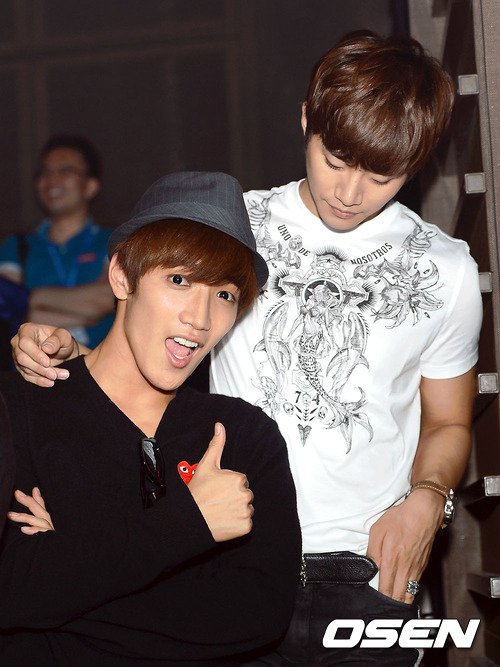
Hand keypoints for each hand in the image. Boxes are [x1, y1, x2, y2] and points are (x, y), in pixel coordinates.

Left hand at [7, 488, 54, 533]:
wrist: (59, 547)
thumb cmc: (49, 529)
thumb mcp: (44, 516)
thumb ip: (39, 503)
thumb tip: (35, 489)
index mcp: (45, 515)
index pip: (39, 503)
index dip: (30, 497)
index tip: (18, 492)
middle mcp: (47, 520)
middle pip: (38, 508)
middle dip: (28, 501)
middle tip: (17, 494)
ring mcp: (47, 528)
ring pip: (36, 520)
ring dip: (24, 517)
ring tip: (11, 515)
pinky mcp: (46, 537)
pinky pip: (39, 532)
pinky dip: (32, 530)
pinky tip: (23, 529)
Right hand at [11, 322, 75, 386]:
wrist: (62, 350)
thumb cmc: (62, 340)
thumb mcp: (64, 336)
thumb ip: (56, 340)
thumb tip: (46, 348)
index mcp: (27, 330)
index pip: (25, 343)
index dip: (35, 354)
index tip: (47, 362)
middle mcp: (18, 342)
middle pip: (22, 358)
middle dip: (39, 368)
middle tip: (54, 374)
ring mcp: (18, 355)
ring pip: (25, 369)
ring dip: (43, 375)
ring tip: (61, 375)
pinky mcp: (21, 367)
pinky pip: (27, 376)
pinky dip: (39, 381)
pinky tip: (50, 383)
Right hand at [188, 423, 253, 541]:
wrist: (190, 519)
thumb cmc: (197, 493)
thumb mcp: (206, 466)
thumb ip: (216, 445)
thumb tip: (220, 426)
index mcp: (239, 479)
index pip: (241, 482)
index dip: (228, 486)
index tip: (218, 491)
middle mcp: (245, 494)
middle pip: (245, 495)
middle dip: (234, 498)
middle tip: (218, 501)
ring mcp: (246, 511)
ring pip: (246, 508)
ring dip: (237, 510)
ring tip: (221, 511)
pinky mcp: (245, 526)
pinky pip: (246, 523)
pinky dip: (237, 524)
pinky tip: (225, 521)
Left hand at [366, 489, 442, 602]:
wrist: (424, 512)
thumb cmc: (400, 519)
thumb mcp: (378, 530)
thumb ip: (372, 551)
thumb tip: (369, 568)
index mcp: (392, 560)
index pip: (386, 588)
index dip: (380, 598)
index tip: (374, 603)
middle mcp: (405, 568)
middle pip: (398, 596)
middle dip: (390, 604)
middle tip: (382, 609)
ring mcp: (416, 568)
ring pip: (409, 593)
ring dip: (401, 601)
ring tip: (393, 607)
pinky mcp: (422, 565)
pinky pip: (416, 585)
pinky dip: (409, 592)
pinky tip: (403, 593)